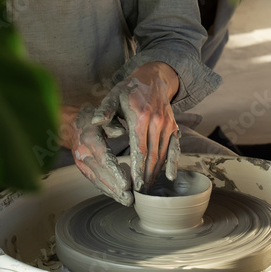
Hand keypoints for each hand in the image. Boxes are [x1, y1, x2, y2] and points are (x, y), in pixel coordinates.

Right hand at [61, 106, 133, 205]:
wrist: (70, 123)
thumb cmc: (92, 117)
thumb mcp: (102, 112)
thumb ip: (112, 122)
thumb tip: (121, 132)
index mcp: (90, 139)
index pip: (104, 159)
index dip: (115, 173)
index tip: (127, 184)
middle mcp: (84, 154)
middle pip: (101, 175)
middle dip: (116, 189)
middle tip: (130, 200)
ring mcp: (82, 163)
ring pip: (98, 181)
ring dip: (112, 193)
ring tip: (126, 202)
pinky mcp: (83, 168)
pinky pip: (95, 181)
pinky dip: (106, 190)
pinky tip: (117, 197)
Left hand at [92, 62, 180, 192]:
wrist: (154, 79)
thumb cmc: (130, 89)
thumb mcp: (113, 95)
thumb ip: (105, 110)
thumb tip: (95, 121)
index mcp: (140, 118)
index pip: (139, 149)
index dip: (137, 169)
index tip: (134, 184)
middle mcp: (157, 123)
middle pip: (152, 155)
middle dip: (146, 176)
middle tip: (140, 192)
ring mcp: (167, 125)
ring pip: (163, 154)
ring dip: (157, 172)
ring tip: (149, 188)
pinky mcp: (174, 127)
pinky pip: (174, 148)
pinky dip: (173, 162)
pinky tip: (171, 176)